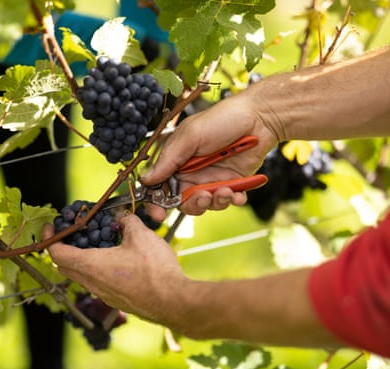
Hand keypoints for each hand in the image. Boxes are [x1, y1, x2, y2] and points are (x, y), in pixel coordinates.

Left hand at [46, 213, 188, 325]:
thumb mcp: (141, 235)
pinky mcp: (117, 301)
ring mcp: (104, 295)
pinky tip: (118, 261)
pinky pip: (99, 284)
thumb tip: (122, 217)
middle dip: (65, 248)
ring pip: (83, 276)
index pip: (57, 253)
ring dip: (84, 260)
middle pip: (66, 266)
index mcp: (91, 265)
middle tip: (75, 234)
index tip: (52, 228)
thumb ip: (127, 222)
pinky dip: (99, 270)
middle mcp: (93, 283)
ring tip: (99, 245)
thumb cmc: (154, 270)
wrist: (173, 301)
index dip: (50, 238)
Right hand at [143, 92, 280, 218]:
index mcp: (176, 160)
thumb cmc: (222, 119)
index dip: (155, 202)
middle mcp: (191, 172)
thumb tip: (146, 180)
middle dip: (192, 204)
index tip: (158, 214)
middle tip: (204, 197)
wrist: (260, 118)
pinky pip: (227, 201)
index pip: (159, 186)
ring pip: (205, 204)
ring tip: (226, 190)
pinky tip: (238, 193)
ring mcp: (211, 178)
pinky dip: (232, 200)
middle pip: (182, 201)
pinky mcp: (231, 182)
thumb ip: (169, 159)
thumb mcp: (190, 136)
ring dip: (214, 202)